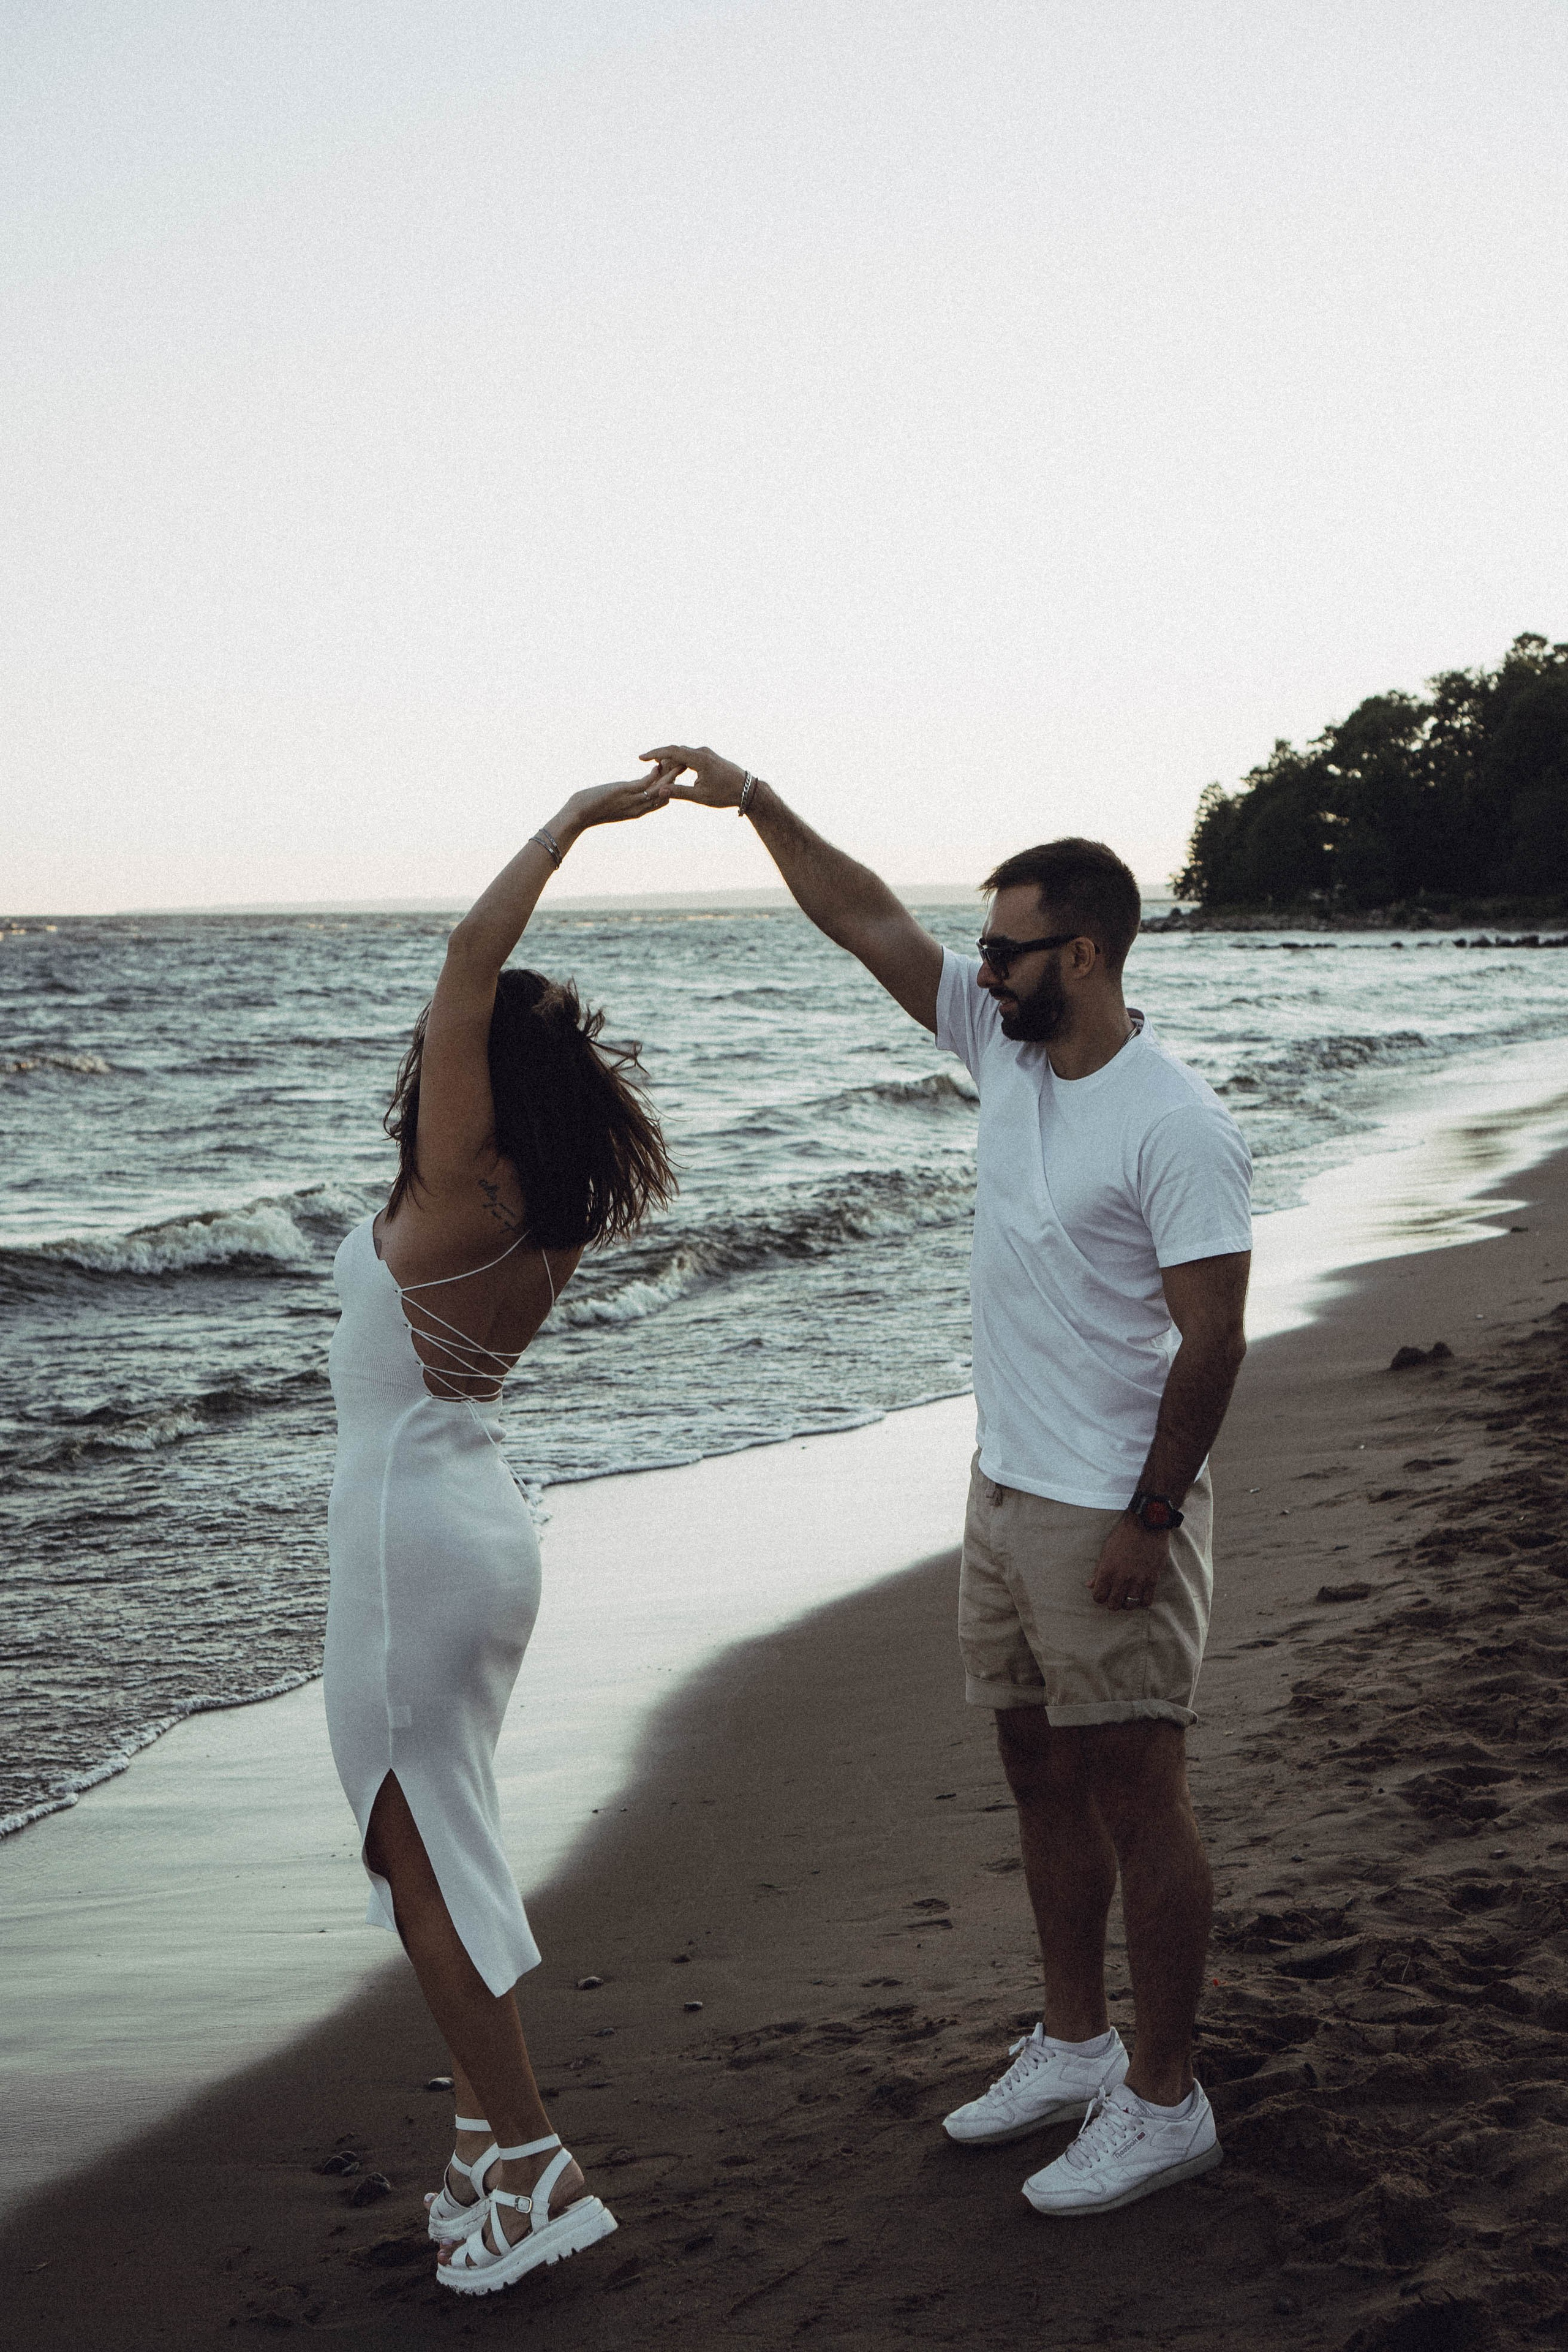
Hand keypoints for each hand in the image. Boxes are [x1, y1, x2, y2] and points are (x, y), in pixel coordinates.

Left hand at [560, 768, 678, 832]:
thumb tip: (620, 793)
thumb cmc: (590, 810)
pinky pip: (646, 783)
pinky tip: (658, 765)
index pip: (660, 802)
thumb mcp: (611, 805)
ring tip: (679, 764)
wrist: (578, 816)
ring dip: (670, 776)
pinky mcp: (625, 792)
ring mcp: (632, 801)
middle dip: (674, 782)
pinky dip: (654, 774)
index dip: (669, 790)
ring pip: (659, 789)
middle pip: (664, 795)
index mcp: (637, 812)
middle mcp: (638, 808)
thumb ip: (622, 800)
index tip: (675, 779)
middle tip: (684, 768)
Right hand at [638, 744, 748, 807]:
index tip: (641, 757)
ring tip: (661, 774)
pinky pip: (690, 756)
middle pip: (675, 751)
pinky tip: (676, 772)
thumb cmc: (725, 793)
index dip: (654, 753)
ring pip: (683, 754)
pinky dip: (680, 762)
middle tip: (651, 772)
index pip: (672, 751)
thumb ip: (679, 792)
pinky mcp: (709, 757)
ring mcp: (706, 753)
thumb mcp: (701, 796)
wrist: (747, 789)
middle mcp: (702, 752)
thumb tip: (659, 791)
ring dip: (671, 762)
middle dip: (661, 760)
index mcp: (699, 759)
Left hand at [1089, 1517, 1169, 1610]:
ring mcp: (1137, 1580)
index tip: (1103, 1592)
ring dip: (1127, 1603)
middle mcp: (1121, 1578)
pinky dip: (1142, 1601)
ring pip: (1129, 1606)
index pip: (1098, 1597)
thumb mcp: (1106, 1550)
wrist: (1146, 1524)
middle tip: (1116, 1595)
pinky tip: (1140, 1594)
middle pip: (1113, 1605)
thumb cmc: (1123, 1535)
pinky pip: (1146, 1601)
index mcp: (1107, 1571)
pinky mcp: (1152, 1579)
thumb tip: (1089, 1585)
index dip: (1100, 1597)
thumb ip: (1097, 1570)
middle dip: (1112, 1602)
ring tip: (1128, 1595)